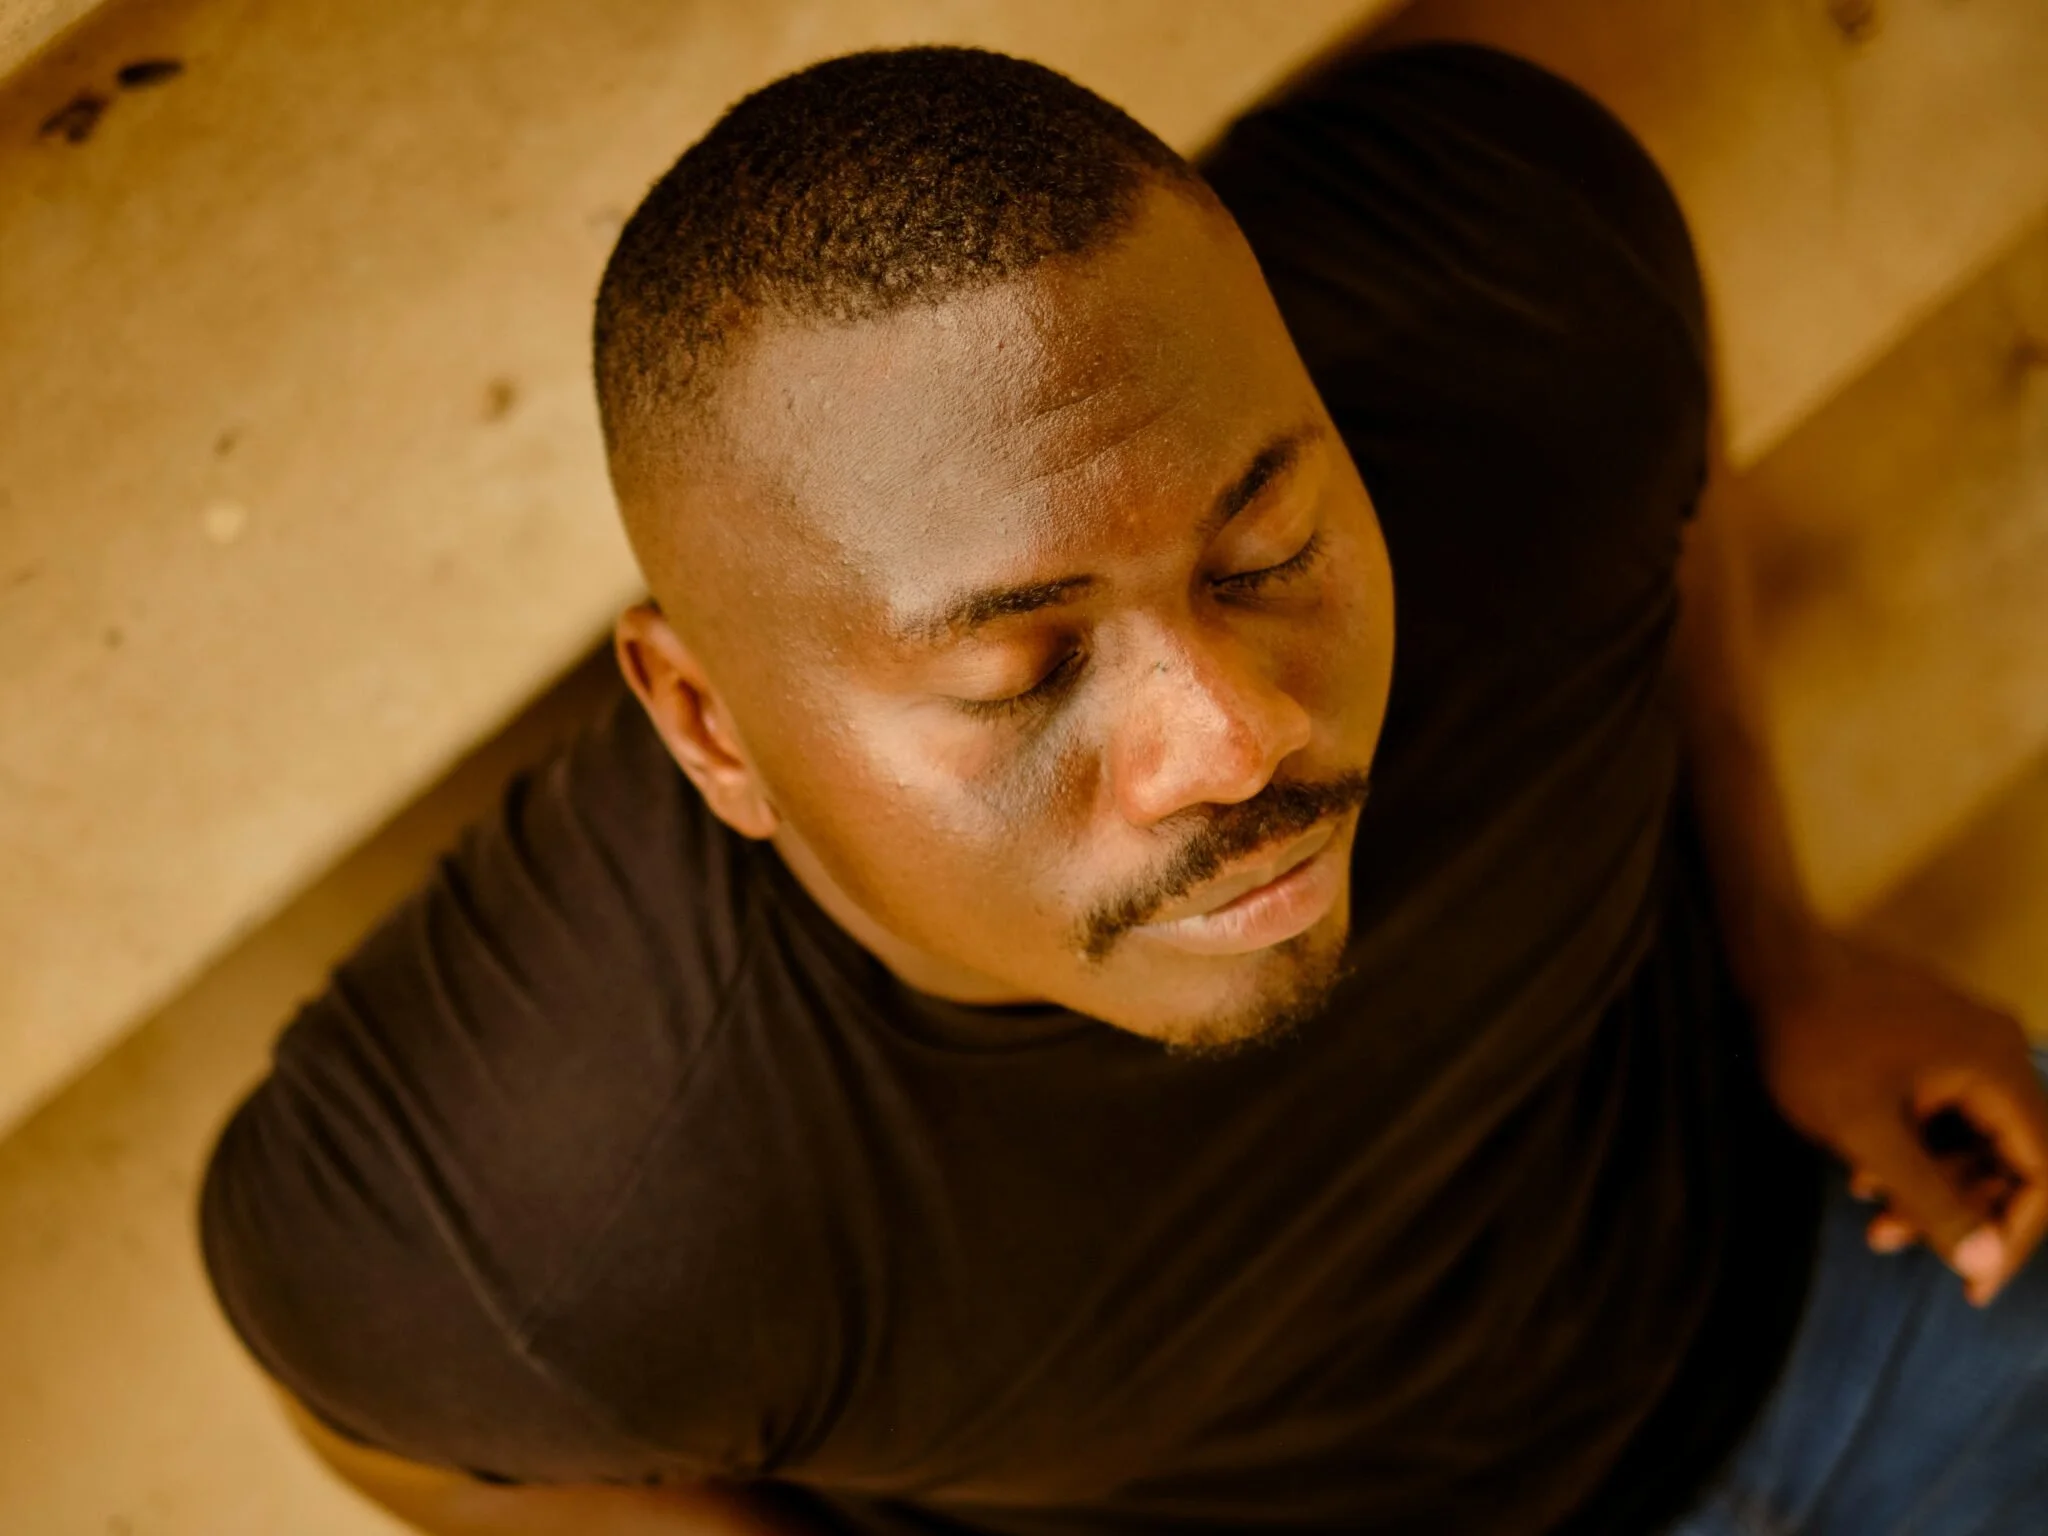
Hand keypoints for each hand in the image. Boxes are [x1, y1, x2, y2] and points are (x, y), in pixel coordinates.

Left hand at [1756, 929, 2047, 1305]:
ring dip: (1928, 1182)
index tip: (1974, 1286)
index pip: (2042, 1172)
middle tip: (1890, 1241)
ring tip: (1867, 1211)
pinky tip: (1861, 1171)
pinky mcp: (1933, 1040)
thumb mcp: (1865, 1134)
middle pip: (2009, 1157)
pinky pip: (1945, 1109)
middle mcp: (1998, 1050)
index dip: (2014, 1236)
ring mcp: (1966, 1041)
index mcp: (1998, 1067)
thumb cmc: (1811, 1039)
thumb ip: (1931, 1201)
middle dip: (1955, 1210)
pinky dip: (1914, 1145)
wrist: (1768, 956)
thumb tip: (1988, 1264)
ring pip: (1971, 1136)